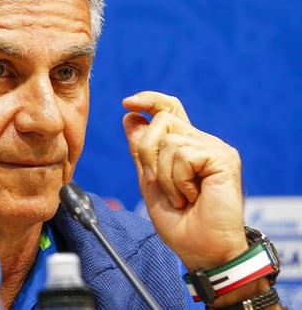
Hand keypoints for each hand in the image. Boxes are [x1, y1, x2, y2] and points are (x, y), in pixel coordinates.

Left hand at [121, 91, 247, 269]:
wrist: (203, 250)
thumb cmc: (181, 223)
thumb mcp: (150, 181)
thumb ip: (141, 151)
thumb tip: (131, 117)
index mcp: (186, 146)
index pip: (169, 109)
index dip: (149, 100)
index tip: (128, 103)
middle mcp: (202, 142)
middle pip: (160, 120)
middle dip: (145, 151)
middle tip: (154, 182)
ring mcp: (214, 148)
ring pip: (167, 139)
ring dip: (163, 175)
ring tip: (180, 197)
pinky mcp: (223, 158)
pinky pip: (182, 155)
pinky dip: (178, 180)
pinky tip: (192, 197)